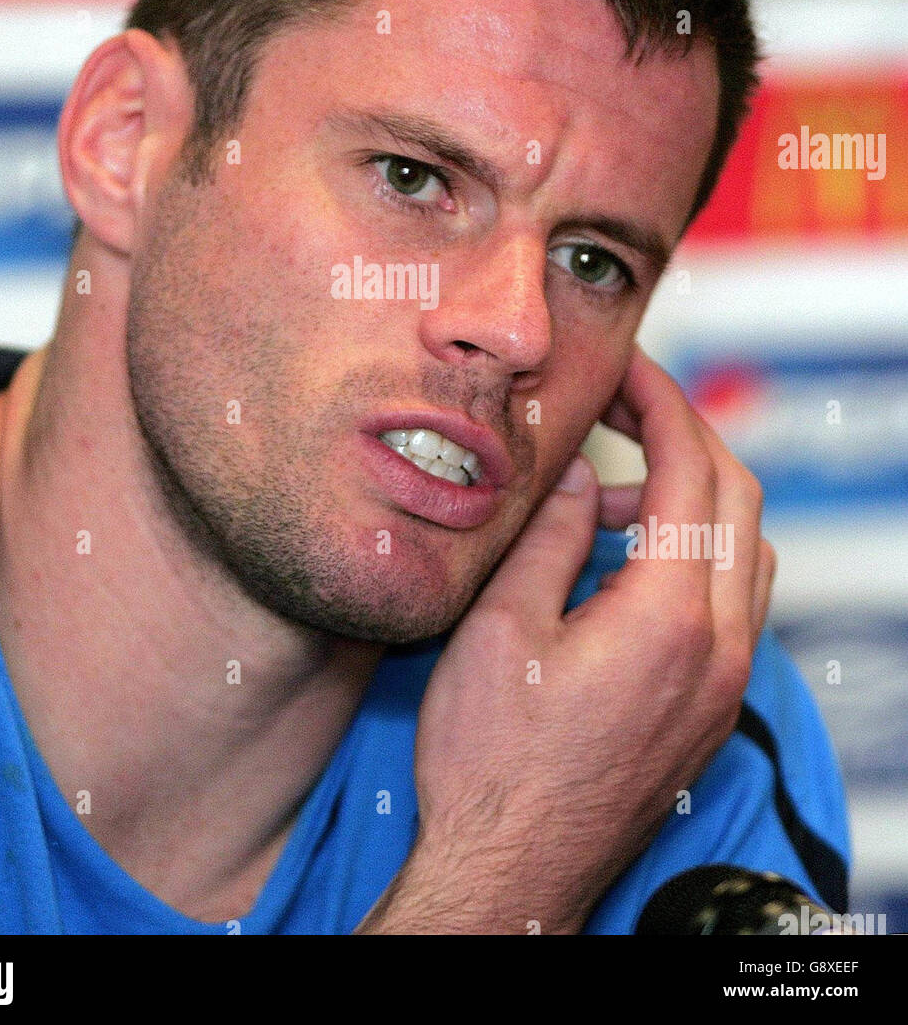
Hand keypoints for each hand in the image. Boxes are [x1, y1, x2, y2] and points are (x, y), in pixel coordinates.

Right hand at [356, 345, 775, 934]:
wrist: (512, 872)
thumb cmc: (492, 763)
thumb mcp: (499, 629)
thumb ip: (549, 538)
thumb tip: (584, 480)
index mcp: (669, 616)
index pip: (693, 470)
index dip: (660, 403)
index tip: (624, 369)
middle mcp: (718, 647)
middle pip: (740, 500)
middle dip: (688, 434)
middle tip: (625, 407)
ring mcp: (722, 683)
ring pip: (749, 551)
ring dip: (699, 496)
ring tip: (619, 485)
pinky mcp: (710, 709)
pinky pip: (735, 600)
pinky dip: (700, 551)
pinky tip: (632, 557)